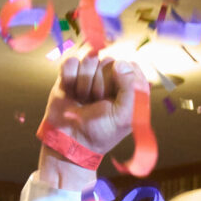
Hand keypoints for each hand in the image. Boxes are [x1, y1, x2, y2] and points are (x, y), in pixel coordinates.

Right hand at [37, 56, 141, 186]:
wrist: (71, 141)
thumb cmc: (101, 132)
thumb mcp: (124, 116)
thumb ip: (131, 89)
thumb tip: (120, 63)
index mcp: (128, 87)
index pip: (129, 65)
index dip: (121, 79)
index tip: (115, 97)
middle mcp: (110, 77)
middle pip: (108, 61)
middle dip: (100, 85)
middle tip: (96, 102)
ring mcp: (90, 74)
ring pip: (89, 59)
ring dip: (84, 83)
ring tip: (84, 100)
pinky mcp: (70, 73)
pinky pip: (71, 61)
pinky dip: (70, 77)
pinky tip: (71, 92)